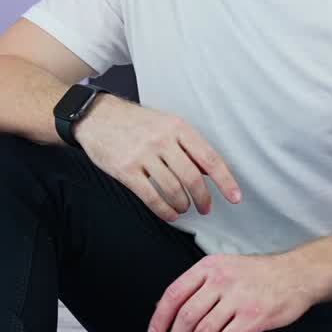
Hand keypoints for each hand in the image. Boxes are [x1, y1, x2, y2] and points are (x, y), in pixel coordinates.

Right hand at [74, 95, 241, 221]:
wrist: (97, 117)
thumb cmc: (136, 122)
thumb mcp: (166, 123)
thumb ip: (188, 145)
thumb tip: (209, 170)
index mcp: (178, 127)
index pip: (209, 158)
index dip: (225, 180)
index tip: (235, 197)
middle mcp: (162, 140)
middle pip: (192, 178)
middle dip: (203, 198)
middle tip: (206, 208)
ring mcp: (143, 155)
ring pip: (173, 189)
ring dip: (183, 205)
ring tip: (185, 208)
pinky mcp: (126, 170)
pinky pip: (151, 197)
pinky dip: (165, 210)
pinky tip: (170, 214)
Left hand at [148, 254, 311, 331]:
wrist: (296, 275)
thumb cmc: (258, 275)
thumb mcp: (224, 267)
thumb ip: (199, 285)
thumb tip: (167, 310)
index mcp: (208, 267)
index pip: (174, 294)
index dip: (160, 318)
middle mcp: (220, 280)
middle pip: (186, 316)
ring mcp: (237, 298)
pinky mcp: (253, 316)